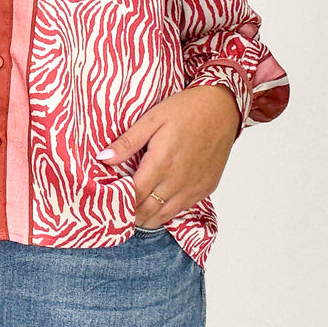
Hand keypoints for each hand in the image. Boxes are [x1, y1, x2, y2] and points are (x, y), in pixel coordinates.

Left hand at [97, 84, 240, 227]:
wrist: (223, 108)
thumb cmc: (187, 109)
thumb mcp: (152, 119)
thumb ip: (127, 142)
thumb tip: (103, 158)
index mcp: (161, 163)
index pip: (134, 196)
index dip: (120, 204)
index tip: (109, 205)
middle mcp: (178, 180)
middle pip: (148, 210)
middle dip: (131, 215)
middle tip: (119, 215)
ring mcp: (194, 186)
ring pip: (165, 215)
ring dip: (148, 218)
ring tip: (135, 217)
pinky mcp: (206, 187)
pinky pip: (183, 208)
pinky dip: (168, 212)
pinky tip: (159, 207)